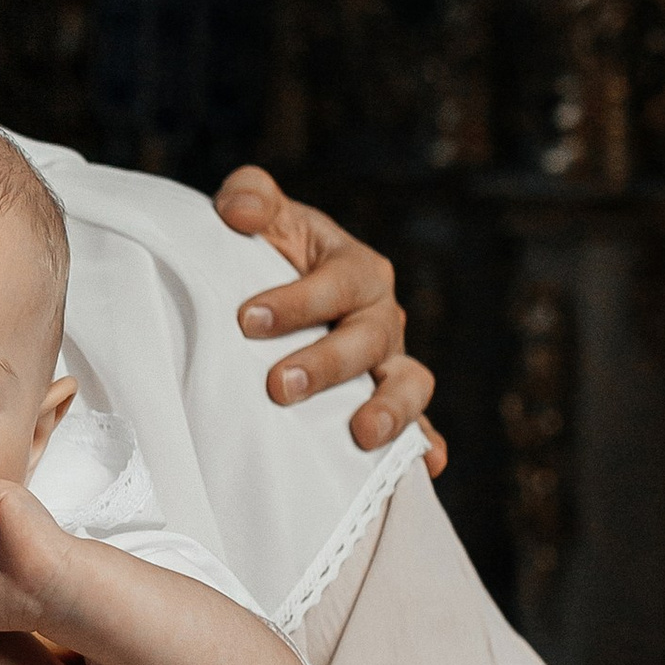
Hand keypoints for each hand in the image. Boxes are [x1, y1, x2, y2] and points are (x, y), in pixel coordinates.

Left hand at [212, 165, 446, 477]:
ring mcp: (390, 363)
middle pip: (368, 340)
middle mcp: (381, 316)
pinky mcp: (389, 403)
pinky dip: (425, 444)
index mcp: (356, 268)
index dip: (296, 302)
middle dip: (325, 365)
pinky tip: (426, 467)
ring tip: (362, 434)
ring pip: (408, 383)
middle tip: (278, 386)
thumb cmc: (272, 255)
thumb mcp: (264, 219)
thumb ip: (250, 197)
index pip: (336, 283)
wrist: (279, 294)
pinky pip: (418, 426)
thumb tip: (238, 209)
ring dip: (389, 410)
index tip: (246, 320)